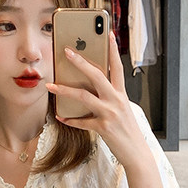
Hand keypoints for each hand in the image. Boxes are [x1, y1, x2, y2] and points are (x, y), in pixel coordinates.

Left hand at [45, 32, 152, 170]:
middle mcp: (117, 101)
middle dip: (80, 62)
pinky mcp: (103, 128)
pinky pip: (82, 122)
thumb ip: (109, 99)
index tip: (108, 33)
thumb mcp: (122, 111)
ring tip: (50, 85)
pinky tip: (60, 117)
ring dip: (65, 89)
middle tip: (66, 51)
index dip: (113, 49)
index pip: (118, 67)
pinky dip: (69, 120)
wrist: (136, 153)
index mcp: (122, 94)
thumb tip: (88, 91)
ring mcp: (110, 114)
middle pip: (97, 75)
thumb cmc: (127, 131)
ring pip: (84, 96)